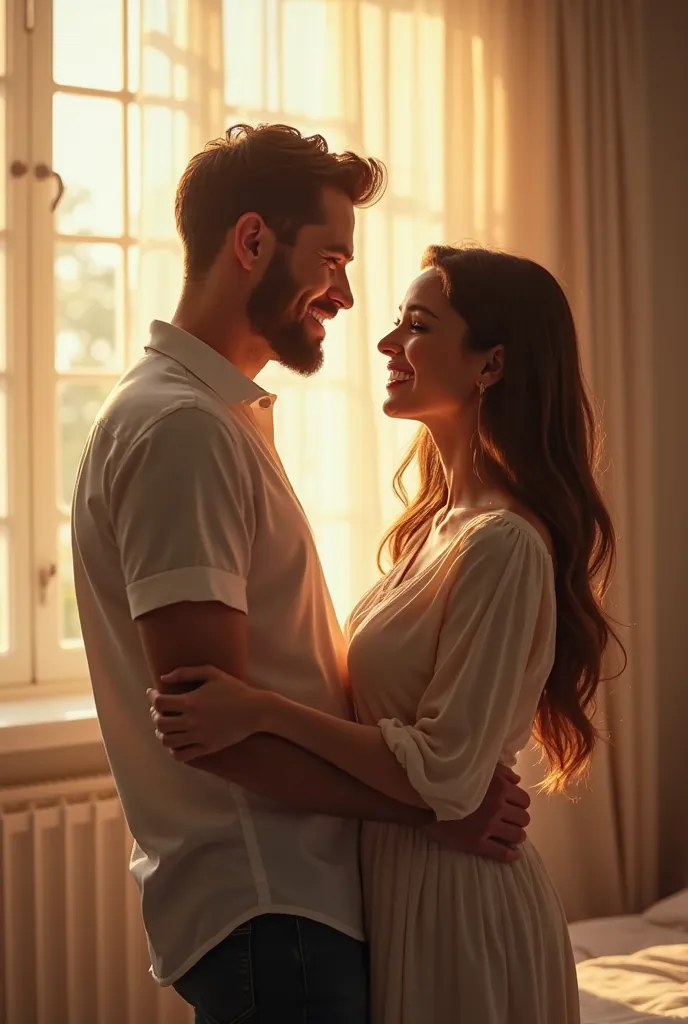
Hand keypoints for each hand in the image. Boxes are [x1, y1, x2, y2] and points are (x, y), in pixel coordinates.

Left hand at [148, 665, 266, 761]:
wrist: (256, 710)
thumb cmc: (234, 689)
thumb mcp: (212, 673)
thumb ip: (186, 672)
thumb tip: (163, 678)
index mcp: (192, 701)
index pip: (159, 703)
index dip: (152, 697)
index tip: (153, 693)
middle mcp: (192, 721)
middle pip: (160, 723)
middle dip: (155, 715)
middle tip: (160, 710)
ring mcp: (199, 736)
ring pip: (167, 741)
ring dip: (162, 733)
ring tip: (167, 726)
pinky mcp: (207, 748)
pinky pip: (181, 755)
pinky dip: (174, 750)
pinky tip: (178, 740)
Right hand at [425, 764, 530, 863]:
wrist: (426, 795)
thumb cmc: (451, 777)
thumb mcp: (478, 767)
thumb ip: (501, 772)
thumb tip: (518, 781)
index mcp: (499, 788)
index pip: (524, 799)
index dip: (520, 803)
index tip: (513, 805)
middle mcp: (498, 808)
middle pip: (523, 818)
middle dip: (519, 819)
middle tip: (510, 819)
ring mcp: (489, 827)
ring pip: (517, 836)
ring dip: (517, 835)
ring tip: (511, 835)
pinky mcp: (478, 843)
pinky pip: (501, 853)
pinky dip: (510, 856)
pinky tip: (513, 855)